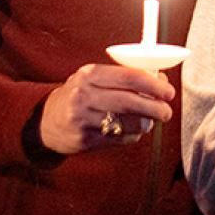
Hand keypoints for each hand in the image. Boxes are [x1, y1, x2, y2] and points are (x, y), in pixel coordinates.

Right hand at [40, 64, 175, 153]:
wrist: (45, 121)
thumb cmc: (81, 95)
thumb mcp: (95, 78)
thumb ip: (125, 77)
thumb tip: (160, 79)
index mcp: (90, 74)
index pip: (129, 77)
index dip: (153, 85)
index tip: (168, 92)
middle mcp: (84, 95)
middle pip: (130, 101)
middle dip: (155, 107)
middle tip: (166, 111)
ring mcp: (82, 119)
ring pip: (126, 123)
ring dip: (145, 123)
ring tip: (149, 121)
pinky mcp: (83, 140)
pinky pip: (118, 139)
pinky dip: (131, 135)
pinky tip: (132, 131)